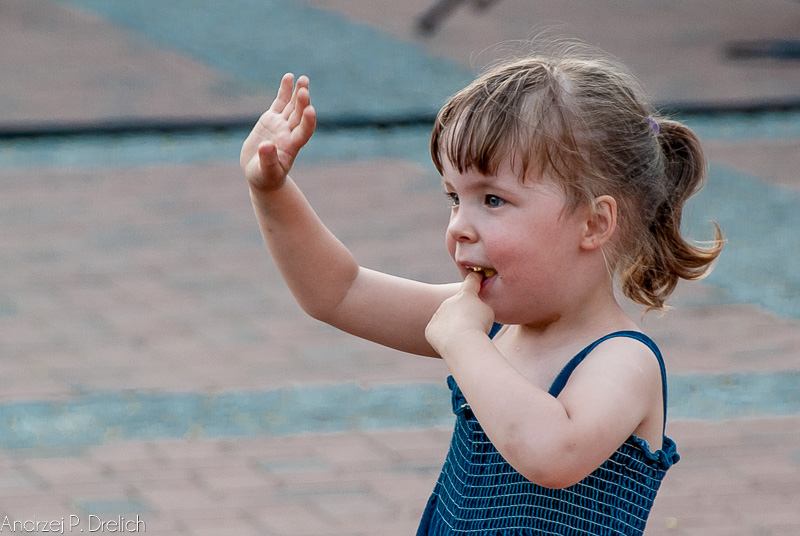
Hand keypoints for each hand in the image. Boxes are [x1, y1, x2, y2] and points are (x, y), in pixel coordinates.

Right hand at [240, 73, 316, 191]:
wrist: (261, 174)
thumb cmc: (265, 177)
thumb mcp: (266, 172)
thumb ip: (268, 160)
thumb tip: (266, 146)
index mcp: (292, 146)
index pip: (304, 132)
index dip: (308, 121)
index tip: (310, 110)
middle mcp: (290, 133)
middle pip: (299, 116)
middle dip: (302, 102)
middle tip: (304, 89)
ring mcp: (281, 125)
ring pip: (292, 106)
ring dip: (298, 92)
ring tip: (303, 78)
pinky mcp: (271, 119)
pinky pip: (280, 102)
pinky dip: (284, 91)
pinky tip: (289, 77)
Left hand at [425, 272, 494, 355]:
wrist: (461, 343)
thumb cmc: (478, 326)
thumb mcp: (488, 312)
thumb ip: (480, 305)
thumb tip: (473, 309)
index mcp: (465, 295)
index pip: (471, 281)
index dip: (475, 278)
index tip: (477, 275)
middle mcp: (449, 301)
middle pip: (458, 305)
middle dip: (464, 313)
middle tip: (473, 326)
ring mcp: (438, 314)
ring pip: (447, 320)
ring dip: (454, 326)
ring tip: (463, 337)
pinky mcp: (431, 329)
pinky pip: (439, 332)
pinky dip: (445, 338)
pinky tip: (453, 343)